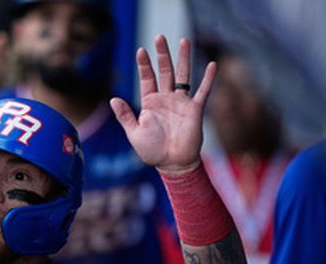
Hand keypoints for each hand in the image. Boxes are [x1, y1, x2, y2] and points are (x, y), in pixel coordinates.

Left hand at [110, 36, 215, 174]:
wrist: (172, 165)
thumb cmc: (152, 151)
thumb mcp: (134, 133)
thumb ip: (125, 116)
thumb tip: (113, 99)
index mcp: (150, 103)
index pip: (147, 79)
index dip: (144, 65)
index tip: (140, 51)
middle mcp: (166, 99)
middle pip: (165, 71)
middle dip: (162, 54)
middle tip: (160, 37)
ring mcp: (181, 103)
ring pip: (183, 76)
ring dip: (183, 58)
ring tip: (184, 40)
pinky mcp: (194, 110)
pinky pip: (203, 91)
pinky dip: (208, 79)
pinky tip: (213, 64)